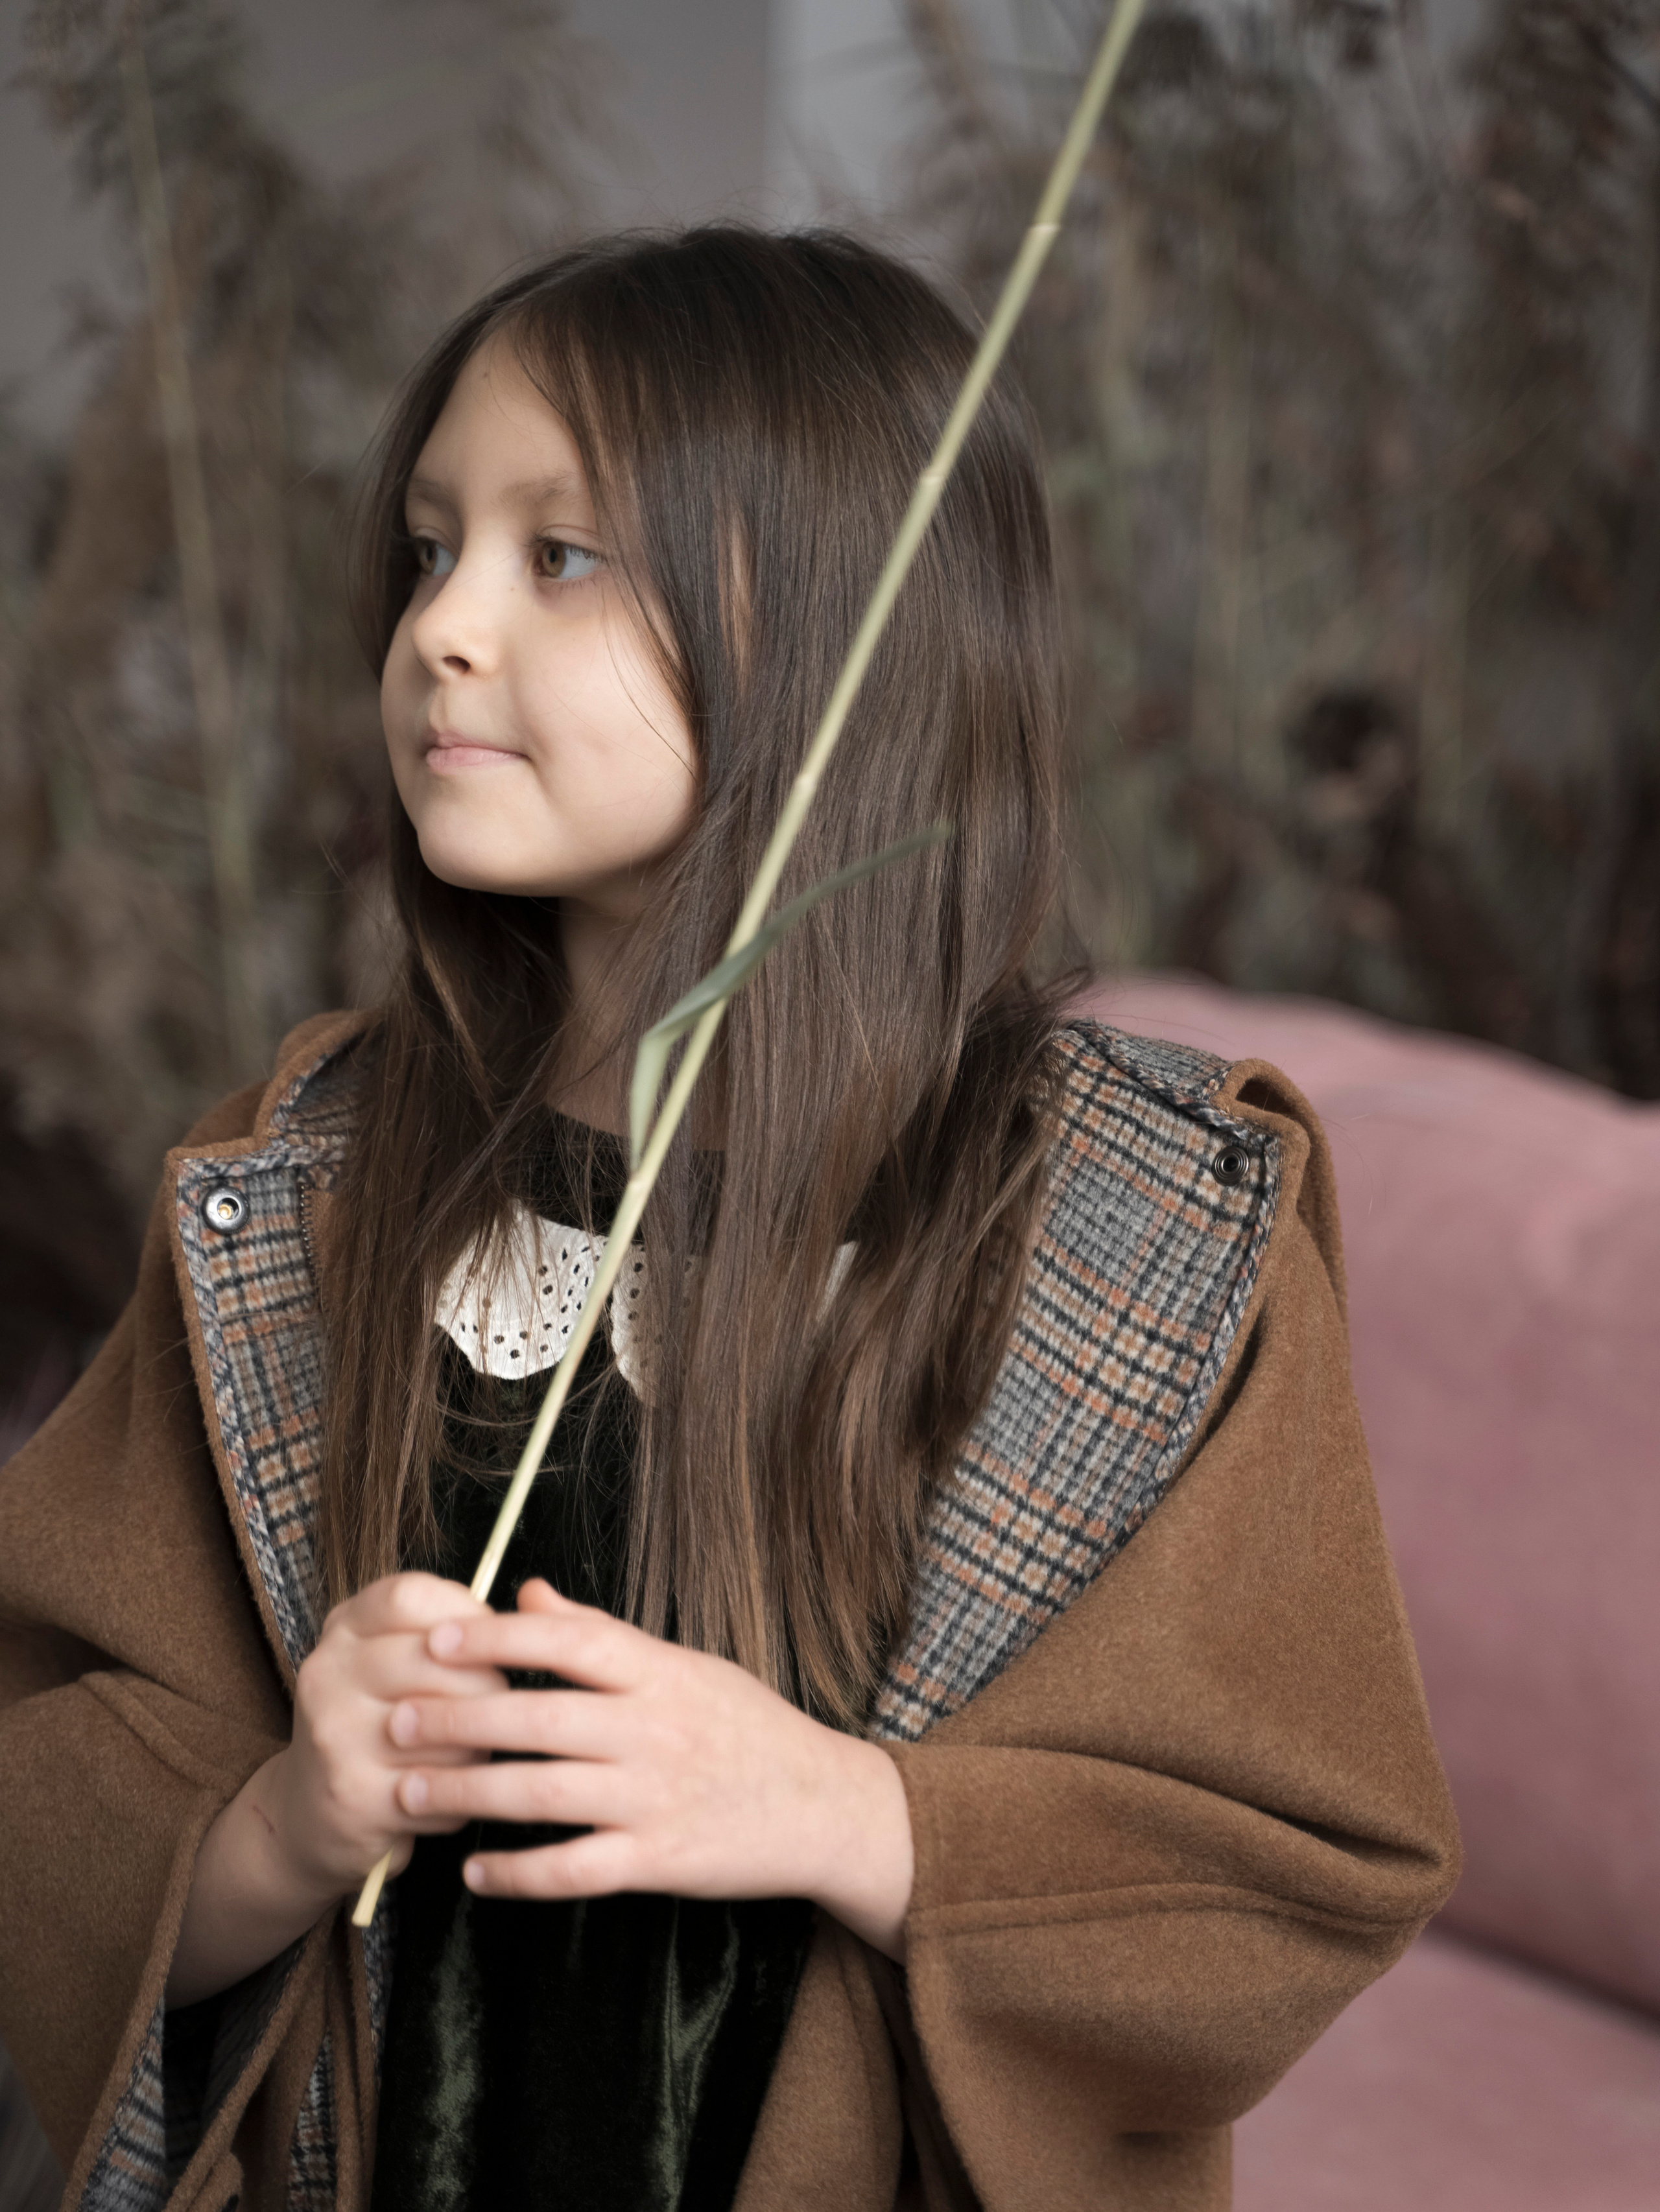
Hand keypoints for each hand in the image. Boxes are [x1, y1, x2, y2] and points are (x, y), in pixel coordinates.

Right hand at [273, 1571, 507, 1894]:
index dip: (467, 1614)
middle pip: (439, 1658)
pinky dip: (462, 1794)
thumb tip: (536, 1603)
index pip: (412, 1596)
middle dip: (488, 1684)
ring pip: (452, 1726)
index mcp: (343, 1629)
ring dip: (479, 1744)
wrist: (308, 1813)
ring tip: (469, 1753)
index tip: (491, 1639)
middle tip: (496, 1705)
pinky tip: (449, 1794)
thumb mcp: (392, 1657)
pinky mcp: (354, 1796)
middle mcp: (328, 1673)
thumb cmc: (377, 1723)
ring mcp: (336, 1735)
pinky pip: (445, 1785)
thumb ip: (450, 1625)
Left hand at [389, 1578, 915, 1957]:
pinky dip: (519, 1874)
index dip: (497, 1637)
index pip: (569, 1640)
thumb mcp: (686, 1665)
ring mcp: (656, 1798)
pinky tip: (474, 1872)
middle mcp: (654, 1730)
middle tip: (398, 1720)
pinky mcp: (660, 1861)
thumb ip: (603, 1634)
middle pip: (540, 1718)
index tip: (434, 1638)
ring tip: (410, 1791)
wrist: (824, 1806)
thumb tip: (530, 1589)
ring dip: (469, 1794)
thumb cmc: (748, 1727)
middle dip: (460, 1718)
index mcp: (660, 1672)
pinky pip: (575, 1869)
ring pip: (544, 1794)